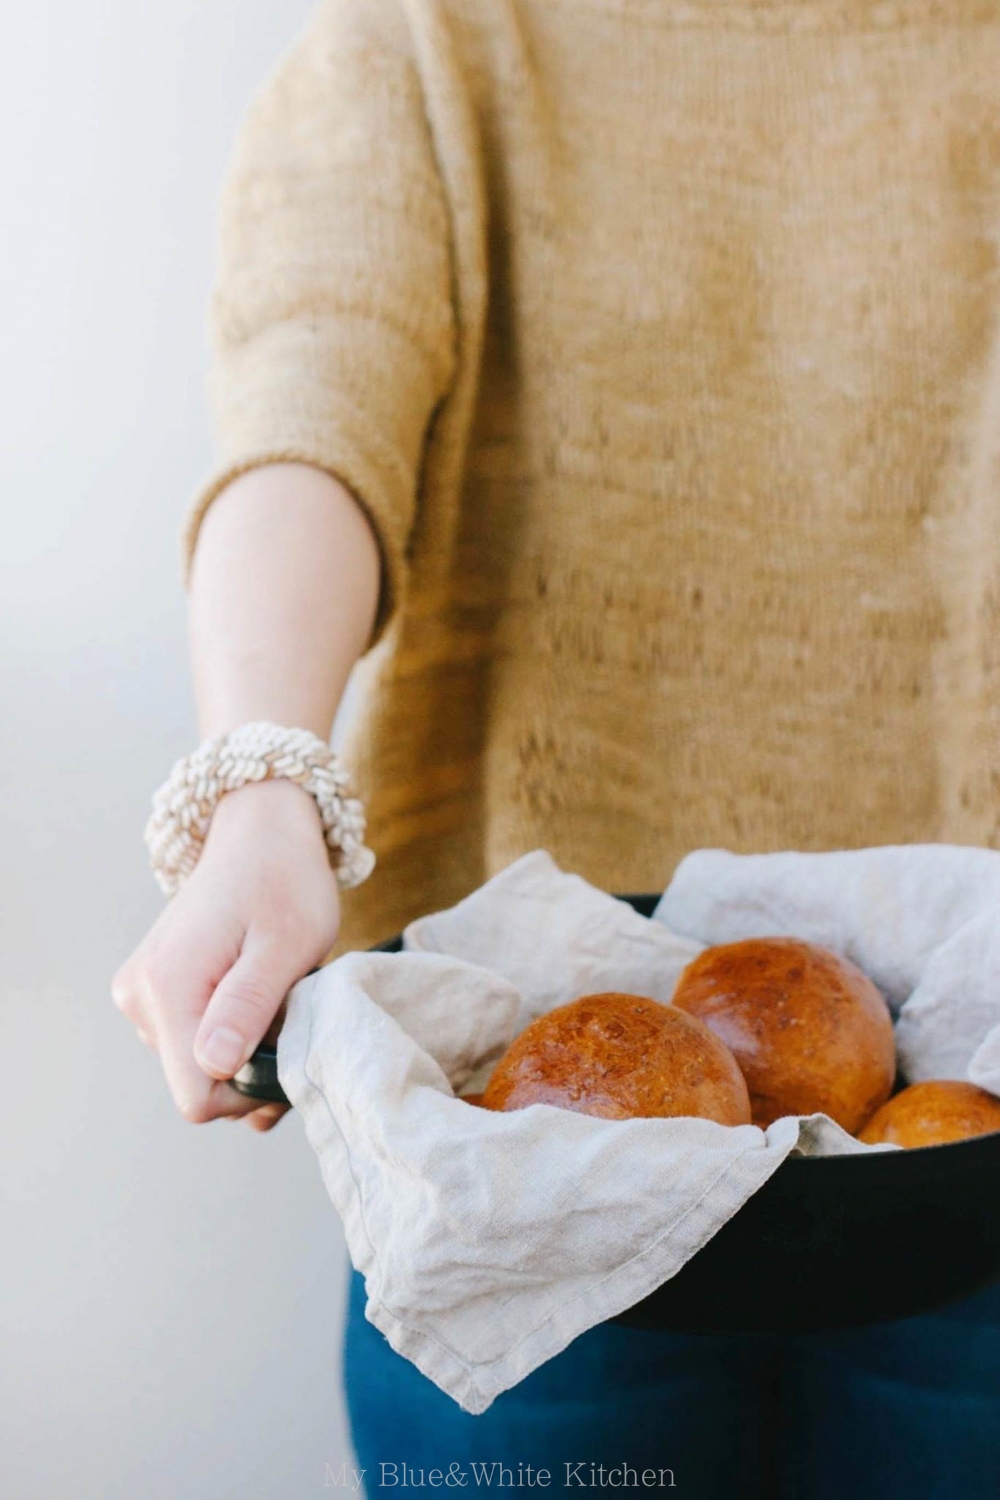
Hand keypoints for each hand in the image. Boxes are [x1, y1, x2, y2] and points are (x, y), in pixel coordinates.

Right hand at [112, 778, 340, 1130]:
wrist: (259, 830)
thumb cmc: (284, 880)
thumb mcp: (286, 943)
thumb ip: (248, 1006)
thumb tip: (214, 1066)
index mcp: (169, 988)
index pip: (197, 1097)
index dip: (251, 1092)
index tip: (290, 1050)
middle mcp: (139, 997)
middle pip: (197, 1083)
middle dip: (252, 1067)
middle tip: (294, 1015)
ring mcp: (140, 993)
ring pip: (196, 1063)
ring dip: (243, 1046)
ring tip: (274, 992)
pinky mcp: (150, 988)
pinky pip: (191, 1038)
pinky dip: (229, 1029)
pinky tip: (254, 991)